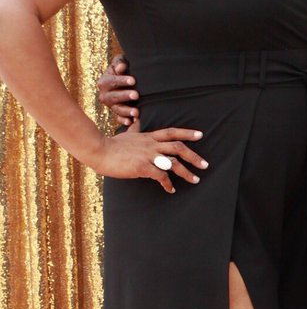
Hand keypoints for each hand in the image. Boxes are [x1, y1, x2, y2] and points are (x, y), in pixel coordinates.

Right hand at [92, 118, 206, 192]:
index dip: (187, 133)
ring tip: (195, 180)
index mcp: (148, 137)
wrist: (98, 150)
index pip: (171, 132)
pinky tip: (171, 189)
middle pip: (178, 147)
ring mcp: (147, 155)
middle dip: (194, 156)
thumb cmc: (111, 144)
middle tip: (205, 165)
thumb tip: (136, 118)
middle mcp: (151, 145)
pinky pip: (161, 176)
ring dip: (186, 172)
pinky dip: (168, 183)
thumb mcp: (126, 134)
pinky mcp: (142, 167)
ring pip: (173, 162)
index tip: (200, 135)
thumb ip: (135, 128)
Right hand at [98, 53, 138, 124]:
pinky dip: (124, 121)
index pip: (112, 81)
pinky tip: (131, 122)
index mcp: (104, 82)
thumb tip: (121, 66)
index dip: (122, 81)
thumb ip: (120, 62)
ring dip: (126, 111)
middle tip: (136, 95)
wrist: (128, 82)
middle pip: (113, 96)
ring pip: (117, 109)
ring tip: (136, 112)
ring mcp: (111, 106)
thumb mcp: (121, 64)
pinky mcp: (117, 114)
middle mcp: (105, 95)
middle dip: (124, 96)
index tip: (133, 80)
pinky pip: (119, 119)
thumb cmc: (124, 71)